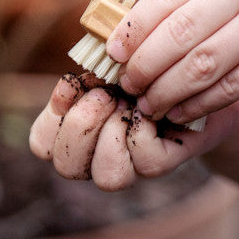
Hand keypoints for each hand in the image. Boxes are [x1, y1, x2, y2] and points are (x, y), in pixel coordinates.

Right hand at [29, 73, 237, 190]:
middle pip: (66, 168)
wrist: (195, 79)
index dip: (50, 119)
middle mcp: (102, 151)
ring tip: (128, 105)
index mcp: (82, 126)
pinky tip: (153, 110)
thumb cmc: (148, 67)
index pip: (43, 144)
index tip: (74, 85)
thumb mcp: (115, 60)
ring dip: (112, 135)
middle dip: (80, 126)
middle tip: (105, 95)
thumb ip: (90, 67)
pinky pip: (146, 162)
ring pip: (107, 178)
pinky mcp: (164, 161)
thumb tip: (75, 82)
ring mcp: (133, 162)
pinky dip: (144, 130)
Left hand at [106, 0, 238, 124]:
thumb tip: (134, 35)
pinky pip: (228, 89)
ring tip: (148, 104)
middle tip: (129, 84)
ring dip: (166, 91)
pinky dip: (197, 105)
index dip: (132, 29)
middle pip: (178, 33)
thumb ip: (190, 1)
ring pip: (200, 65)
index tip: (114, 54)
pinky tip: (180, 112)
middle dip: (144, 66)